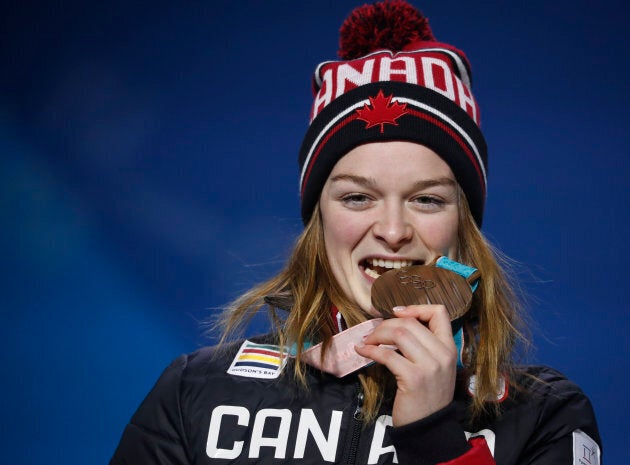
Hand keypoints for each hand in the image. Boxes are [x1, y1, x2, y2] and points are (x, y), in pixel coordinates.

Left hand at [354, 304, 457, 425]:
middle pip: (410, 323)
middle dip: (386, 324)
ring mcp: (430, 366)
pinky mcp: (413, 378)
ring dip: (377, 335)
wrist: (429, 428)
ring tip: (367, 341)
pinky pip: (387, 355)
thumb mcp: (435, 367)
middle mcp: (443, 354)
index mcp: (449, 348)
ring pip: (399, 333)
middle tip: (373, 333)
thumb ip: (424, 346)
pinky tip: (363, 351)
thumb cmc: (427, 397)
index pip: (439, 313)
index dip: (416, 307)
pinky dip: (371, 350)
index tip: (397, 313)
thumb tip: (397, 324)